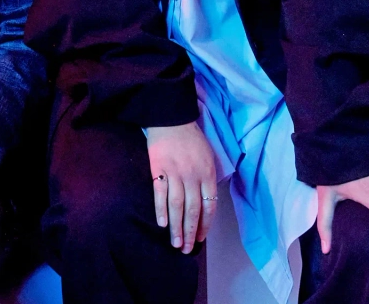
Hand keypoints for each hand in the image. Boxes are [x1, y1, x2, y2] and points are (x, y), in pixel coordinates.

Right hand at [144, 121, 217, 251]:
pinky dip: (161, 210)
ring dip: (177, 227)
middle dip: (191, 233)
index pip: (209, 206)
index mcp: (208, 174)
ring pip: (177, 206)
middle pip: (193, 210)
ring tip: (175, 243)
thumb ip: (207, 180)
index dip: (205, 225)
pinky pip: (160, 193)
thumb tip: (206, 204)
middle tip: (187, 250)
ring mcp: (175, 173)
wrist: (172, 119)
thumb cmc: (191, 140)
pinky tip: (162, 224)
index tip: (200, 239)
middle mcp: (193, 176)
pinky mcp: (159, 169)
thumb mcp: (208, 157)